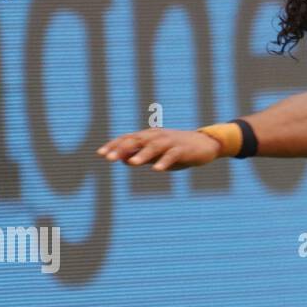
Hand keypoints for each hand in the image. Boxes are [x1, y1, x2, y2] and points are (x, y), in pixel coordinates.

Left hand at [97, 129, 222, 171]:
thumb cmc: (179, 150)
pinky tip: (157, 170)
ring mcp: (171, 142)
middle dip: (122, 148)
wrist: (206, 144)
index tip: (100, 154)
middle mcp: (158, 136)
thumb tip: (122, 161)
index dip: (114, 145)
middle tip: (108, 158)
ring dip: (143, 154)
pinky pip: (173, 155)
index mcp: (149, 136)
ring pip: (154, 146)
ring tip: (133, 163)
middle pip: (137, 140)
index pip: (128, 138)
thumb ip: (141, 156)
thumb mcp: (158, 154)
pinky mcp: (183, 149)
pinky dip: (165, 162)